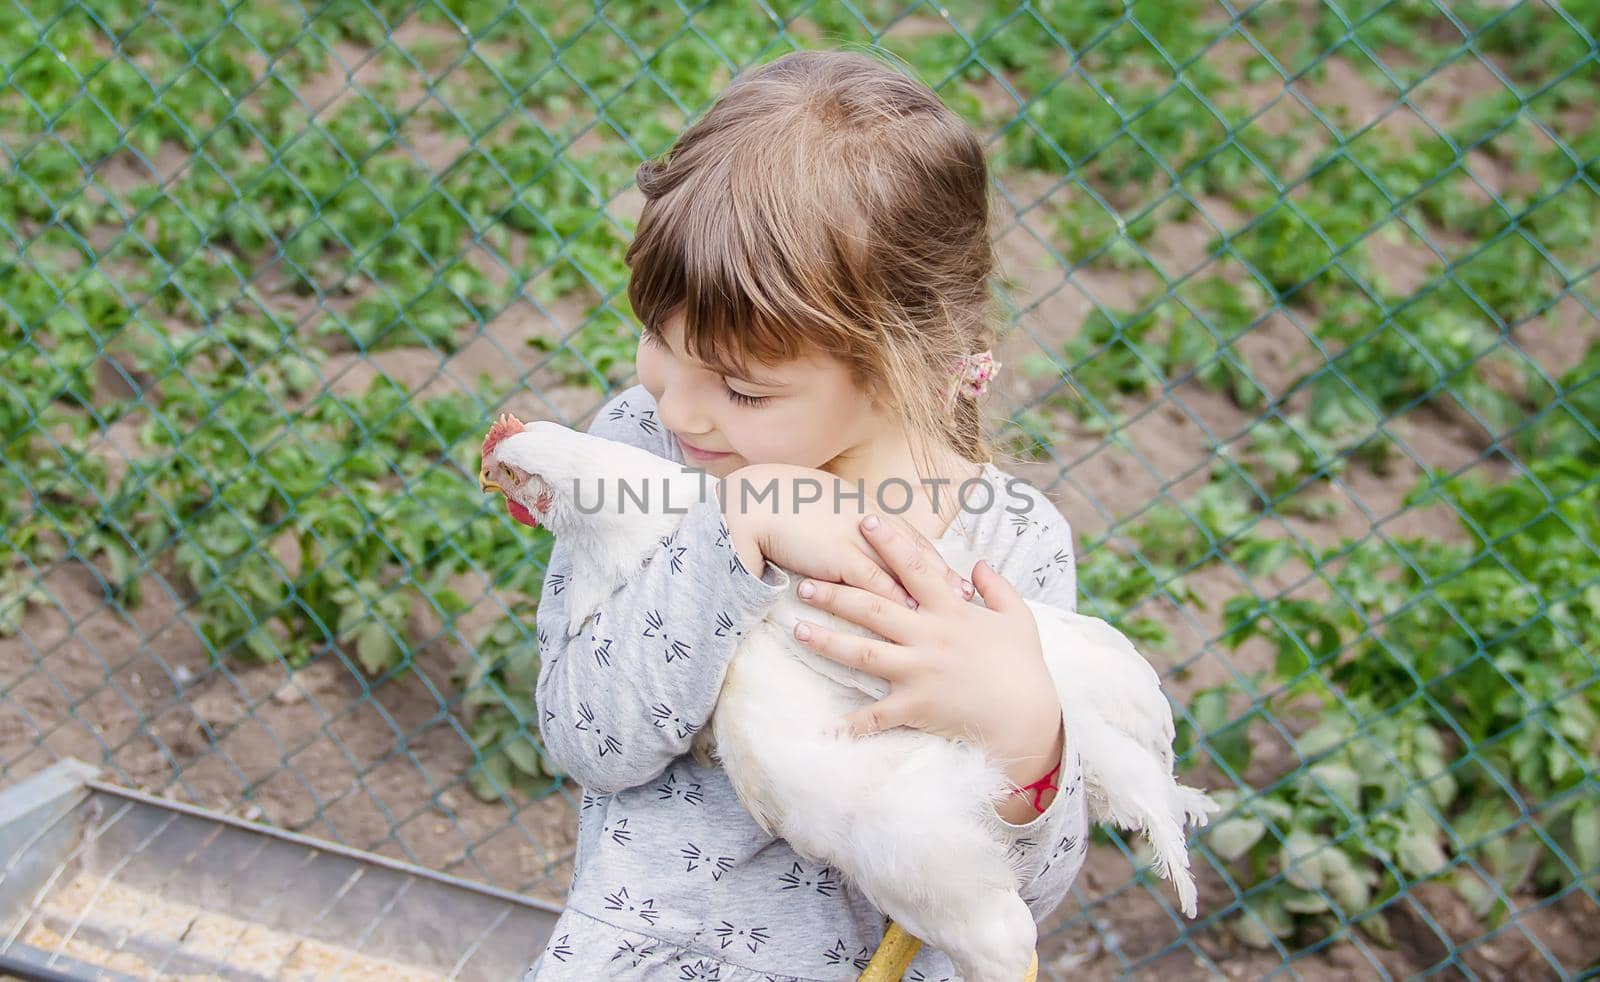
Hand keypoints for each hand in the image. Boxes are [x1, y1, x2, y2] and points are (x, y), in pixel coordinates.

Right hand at [717, 464, 969, 608]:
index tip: (956, 573)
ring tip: (949, 612)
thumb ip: (845, 524)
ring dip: (926, 591)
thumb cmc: (786, 506)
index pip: (910, 537)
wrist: (756, 499)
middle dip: (942, 575)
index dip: (934, 558)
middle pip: (915, 553)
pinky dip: (893, 598)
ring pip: (901, 569)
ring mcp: (857, 539)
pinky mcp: (839, 556)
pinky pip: (872, 581)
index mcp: (866, 509)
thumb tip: (856, 539)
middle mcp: (868, 522)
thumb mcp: (826, 509)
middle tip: (967, 596)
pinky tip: (909, 614)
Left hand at [791, 511, 1064, 777]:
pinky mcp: (916, 706)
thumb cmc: (1024, 668)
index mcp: (952, 611)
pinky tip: (824, 726)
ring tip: (797, 630)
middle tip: (803, 580)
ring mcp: (920, 672)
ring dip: (827, 641)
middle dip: (836, 592)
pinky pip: (876, 716)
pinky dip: (851, 723)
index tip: (863, 521)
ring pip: (863, 653)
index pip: (915, 568)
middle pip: (874, 608)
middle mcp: (930, 636)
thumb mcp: (1019, 618)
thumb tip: (977, 562)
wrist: (1028, 720)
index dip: (890, 543)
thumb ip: (998, 586)